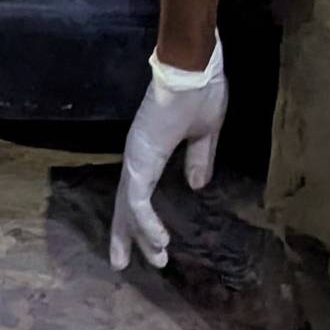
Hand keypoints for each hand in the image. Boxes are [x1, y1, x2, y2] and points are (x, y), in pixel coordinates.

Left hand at [108, 41, 229, 269]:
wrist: (192, 65)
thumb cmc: (200, 90)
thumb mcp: (206, 131)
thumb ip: (199, 158)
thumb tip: (197, 185)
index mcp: (151, 150)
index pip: (139, 193)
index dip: (142, 219)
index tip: (157, 245)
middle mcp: (138, 157)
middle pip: (125, 204)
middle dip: (127, 236)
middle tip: (123, 264)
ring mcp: (136, 157)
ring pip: (128, 206)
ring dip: (138, 235)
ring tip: (154, 257)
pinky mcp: (139, 157)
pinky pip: (137, 198)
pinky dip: (145, 221)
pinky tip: (157, 237)